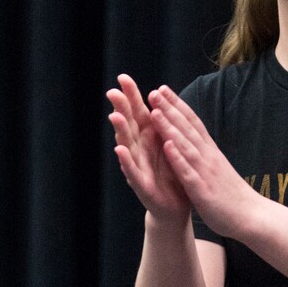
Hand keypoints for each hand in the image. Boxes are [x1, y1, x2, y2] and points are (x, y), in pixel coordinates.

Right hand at [106, 74, 190, 223]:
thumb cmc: (171, 174)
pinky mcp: (141, 185)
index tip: (123, 78)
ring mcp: (138, 167)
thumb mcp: (169, 146)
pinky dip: (126, 161)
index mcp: (150, 138)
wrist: (175, 208)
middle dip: (121, 108)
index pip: (139, 113)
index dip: (131, 96)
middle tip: (112, 91)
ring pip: (127, 145)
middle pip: (129, 125)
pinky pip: (133, 171)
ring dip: (120, 132)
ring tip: (114, 117)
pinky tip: (120, 150)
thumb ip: (162, 126)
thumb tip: (157, 100)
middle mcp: (140, 150)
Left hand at [147, 84, 261, 239]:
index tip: (163, 90)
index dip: (178, 105)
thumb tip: (196, 143)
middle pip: (188, 129)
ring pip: (186, 146)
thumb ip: (206, 156)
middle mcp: (209, 157)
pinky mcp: (203, 190)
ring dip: (170, 128)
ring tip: (155, 112)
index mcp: (211, 153)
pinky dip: (178, 158)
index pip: (193, 123)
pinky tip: (167, 146)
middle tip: (154, 91)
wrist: (252, 216)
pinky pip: (188, 172)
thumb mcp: (218, 170)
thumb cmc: (233, 196)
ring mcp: (206, 172)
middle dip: (170, 109)